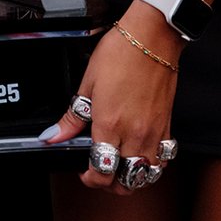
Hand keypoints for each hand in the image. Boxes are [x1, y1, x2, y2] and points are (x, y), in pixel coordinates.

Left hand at [41, 8, 180, 194]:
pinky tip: (140, 154)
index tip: (83, 171)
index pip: (100, 171)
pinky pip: (163, 160)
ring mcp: (153, 133)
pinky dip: (152, 165)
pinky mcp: (167, 126)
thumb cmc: (120, 52)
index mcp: (110, 124)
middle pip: (124, 182)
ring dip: (131, 178)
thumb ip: (72, 116)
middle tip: (98, 169)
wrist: (152, 37)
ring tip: (118, 165)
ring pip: (146, 176)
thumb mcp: (87, 81)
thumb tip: (53, 136)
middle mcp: (134, 134)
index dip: (89, 178)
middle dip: (108, 183)